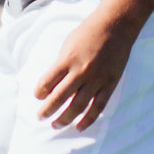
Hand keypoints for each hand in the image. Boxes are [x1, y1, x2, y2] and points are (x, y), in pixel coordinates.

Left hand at [33, 8, 143, 129]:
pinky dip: (88, 119)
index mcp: (67, 59)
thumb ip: (61, 65)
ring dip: (65, 118)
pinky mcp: (110, 83)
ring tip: (56, 125)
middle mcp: (81, 71)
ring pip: (78, 106)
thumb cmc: (88, 33)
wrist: (115, 26)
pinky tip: (79, 127)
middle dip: (47, 110)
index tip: (37, 97)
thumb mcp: (68, 45)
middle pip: (60, 97)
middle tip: (40, 117)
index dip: (39, 93)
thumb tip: (52, 85)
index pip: (47, 82)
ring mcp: (97, 79)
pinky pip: (98, 106)